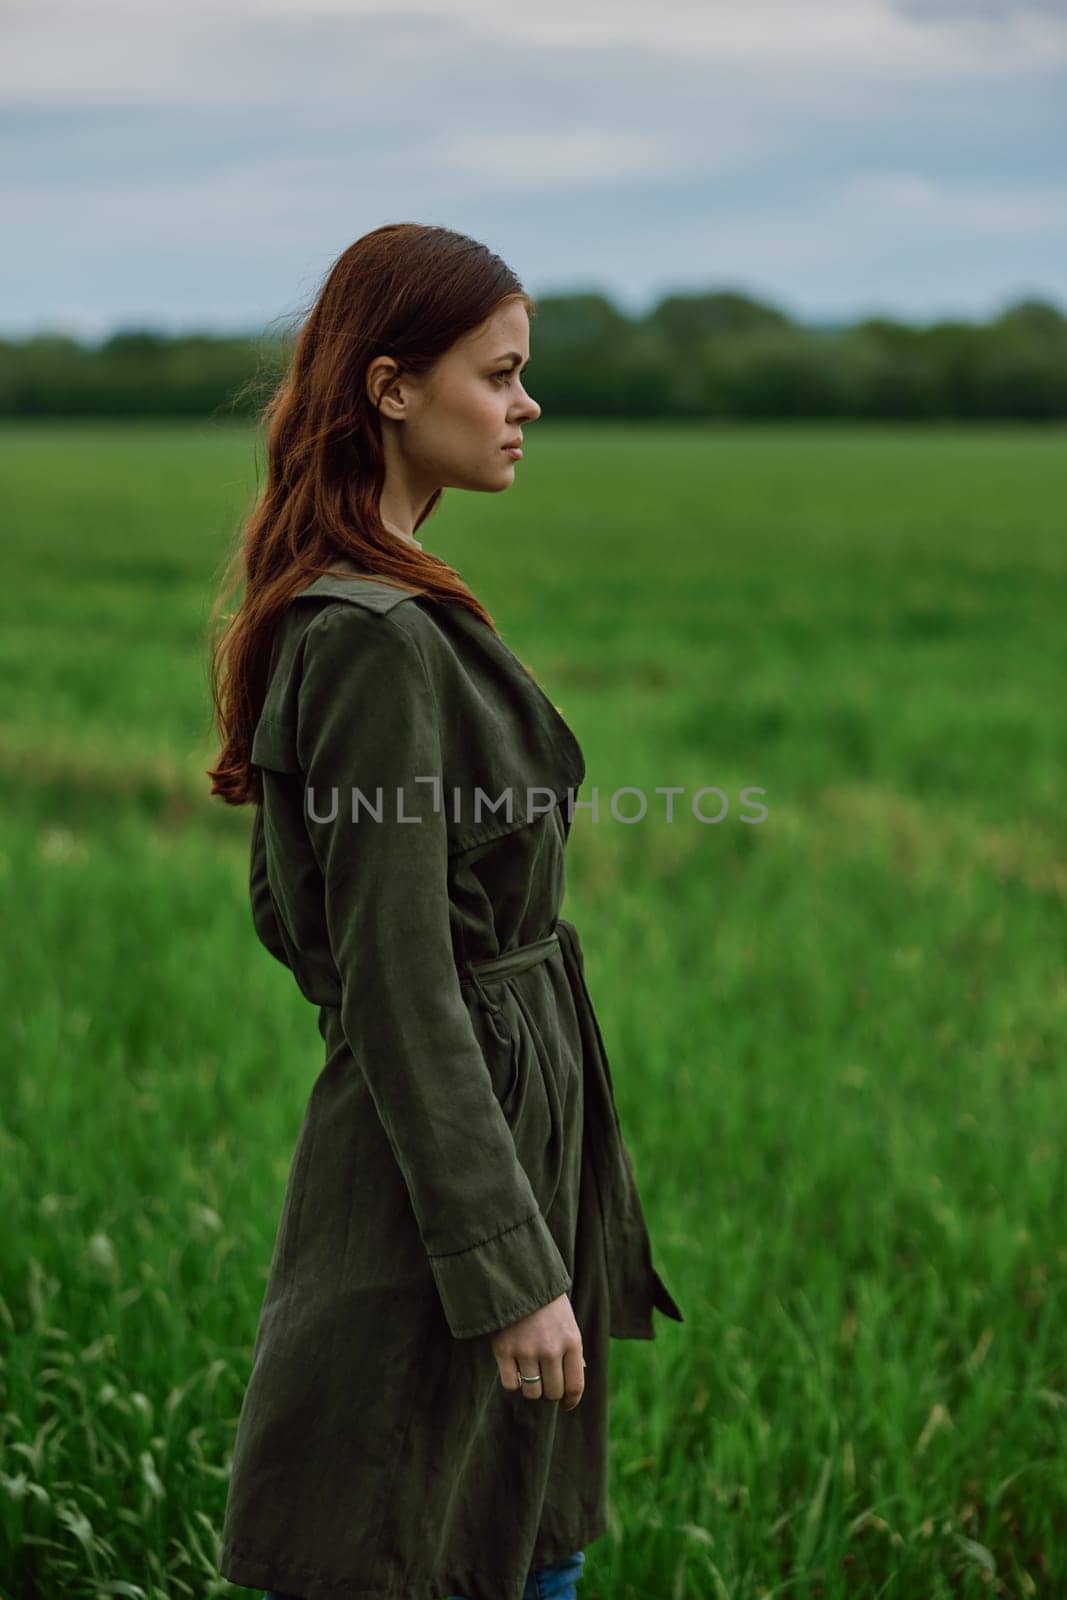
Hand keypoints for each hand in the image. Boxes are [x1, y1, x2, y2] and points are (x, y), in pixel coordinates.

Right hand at [489, 1292, 585, 1410]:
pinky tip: (515, 1369)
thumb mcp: (568, 1323)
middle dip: (550, 1391)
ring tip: (530, 1373)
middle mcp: (551, 1349)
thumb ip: (572, 1351)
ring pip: (532, 1392)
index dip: (571, 1400)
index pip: (575, 1386)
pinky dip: (513, 1381)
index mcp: (572, 1341)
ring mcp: (526, 1350)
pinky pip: (510, 1384)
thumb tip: (575, 1379)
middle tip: (546, 1381)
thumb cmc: (547, 1303)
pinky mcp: (503, 1349)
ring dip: (531, 1388)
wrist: (518, 1277)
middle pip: (553, 1393)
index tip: (567, 1405)